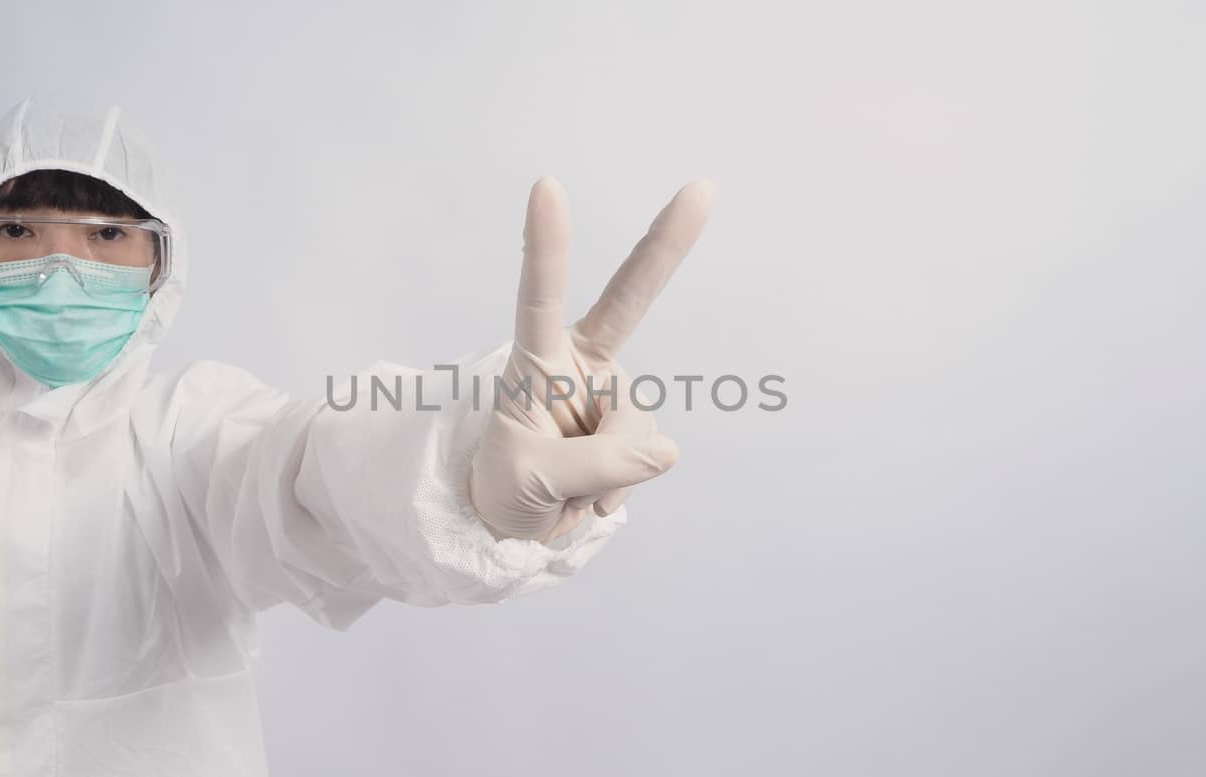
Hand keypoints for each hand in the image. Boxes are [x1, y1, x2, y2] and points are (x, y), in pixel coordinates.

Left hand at [467, 177, 714, 541]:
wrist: (514, 525)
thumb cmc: (504, 486)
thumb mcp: (531, 479)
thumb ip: (594, 465)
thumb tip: (666, 451)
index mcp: (536, 360)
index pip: (540, 297)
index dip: (547, 246)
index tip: (547, 187)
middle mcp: (579, 365)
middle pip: (630, 299)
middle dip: (665, 246)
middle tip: (700, 190)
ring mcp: (610, 395)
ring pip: (639, 427)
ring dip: (610, 472)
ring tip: (567, 490)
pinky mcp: (633, 430)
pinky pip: (648, 457)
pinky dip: (620, 487)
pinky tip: (588, 495)